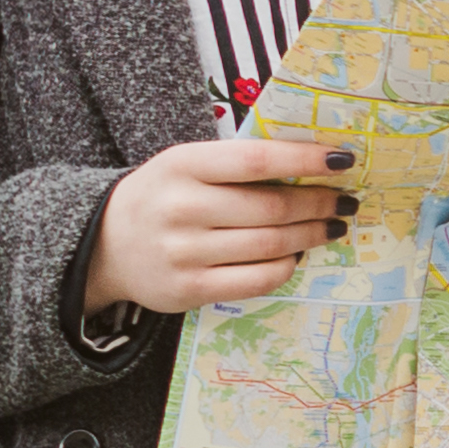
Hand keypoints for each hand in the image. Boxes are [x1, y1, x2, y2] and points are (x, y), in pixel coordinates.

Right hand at [86, 135, 352, 313]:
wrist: (103, 244)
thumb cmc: (164, 197)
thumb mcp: (186, 166)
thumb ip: (237, 164)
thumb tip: (316, 164)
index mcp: (182, 165)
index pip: (256, 160)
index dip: (305, 160)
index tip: (343, 159)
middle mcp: (181, 207)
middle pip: (272, 208)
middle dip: (319, 203)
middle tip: (345, 200)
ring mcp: (184, 252)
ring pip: (271, 245)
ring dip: (312, 235)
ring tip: (332, 226)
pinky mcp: (189, 289)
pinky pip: (259, 279)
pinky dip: (287, 266)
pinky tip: (297, 254)